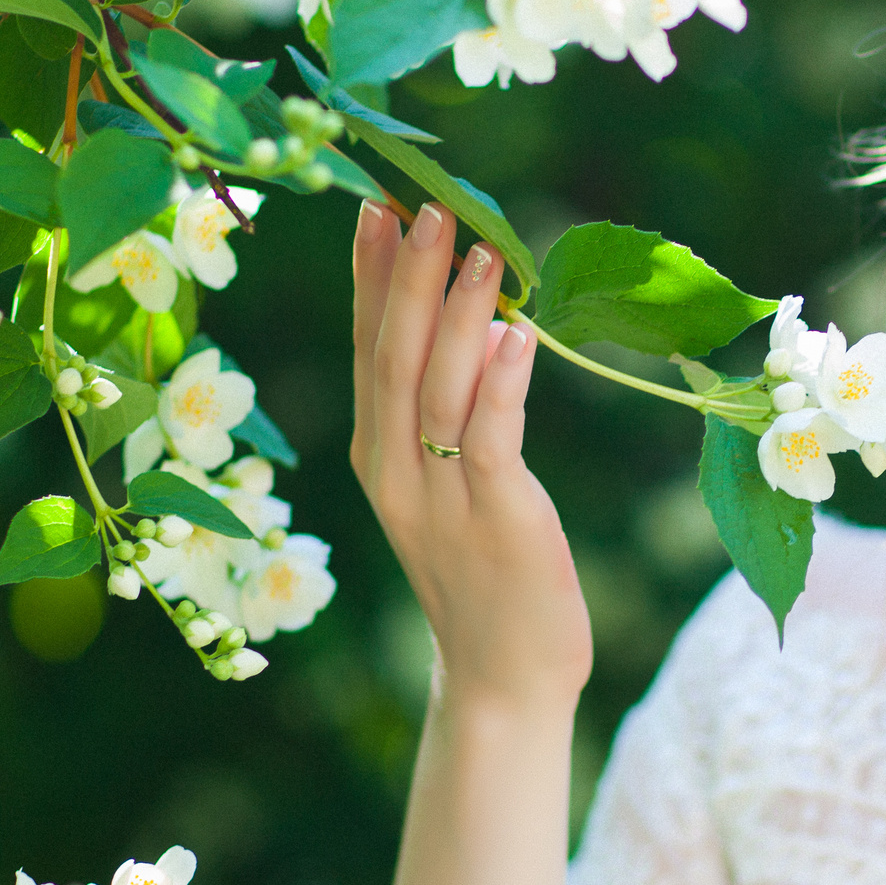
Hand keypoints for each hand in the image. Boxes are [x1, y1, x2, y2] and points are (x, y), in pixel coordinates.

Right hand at [352, 200, 592, 710]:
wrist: (503, 679)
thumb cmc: (489, 572)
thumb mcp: (451, 484)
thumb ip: (451, 413)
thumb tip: (480, 325)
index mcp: (377, 455)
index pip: (366, 350)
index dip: (370, 278)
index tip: (375, 207)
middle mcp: (394, 471)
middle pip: (393, 357)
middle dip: (409, 278)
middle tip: (426, 206)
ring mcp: (440, 498)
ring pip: (438, 390)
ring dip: (459, 315)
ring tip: (479, 249)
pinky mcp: (495, 520)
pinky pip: (491, 439)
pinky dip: (502, 384)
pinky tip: (518, 335)